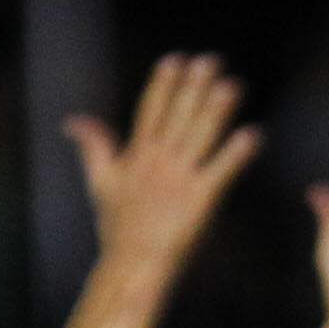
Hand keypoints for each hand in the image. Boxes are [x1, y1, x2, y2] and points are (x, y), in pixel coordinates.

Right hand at [66, 53, 258, 288]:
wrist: (131, 267)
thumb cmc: (118, 230)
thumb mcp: (101, 182)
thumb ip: (94, 147)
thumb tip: (75, 121)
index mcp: (138, 156)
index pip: (151, 110)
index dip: (163, 84)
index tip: (175, 60)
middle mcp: (158, 162)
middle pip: (179, 116)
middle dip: (194, 87)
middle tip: (210, 60)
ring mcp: (179, 180)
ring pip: (200, 136)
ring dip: (217, 110)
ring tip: (232, 85)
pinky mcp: (200, 201)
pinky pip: (221, 172)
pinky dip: (237, 154)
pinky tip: (252, 135)